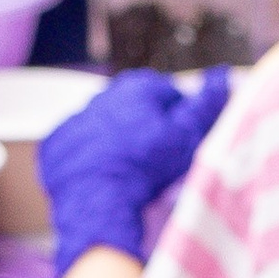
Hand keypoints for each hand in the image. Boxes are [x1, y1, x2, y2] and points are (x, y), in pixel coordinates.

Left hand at [39, 67, 230, 277]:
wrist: (96, 202)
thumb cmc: (146, 168)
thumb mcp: (186, 137)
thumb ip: (207, 105)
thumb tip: (222, 75)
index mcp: (136, 86)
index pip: (168, 96)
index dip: (179, 121)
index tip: (180, 145)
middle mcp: (102, 95)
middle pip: (136, 111)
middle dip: (147, 131)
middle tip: (155, 164)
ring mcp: (76, 119)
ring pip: (107, 129)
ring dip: (118, 145)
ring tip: (129, 175)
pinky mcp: (56, 145)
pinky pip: (78, 149)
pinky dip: (90, 160)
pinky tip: (103, 179)